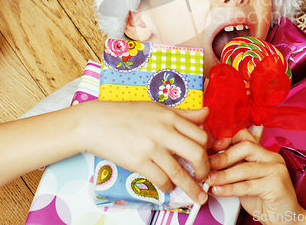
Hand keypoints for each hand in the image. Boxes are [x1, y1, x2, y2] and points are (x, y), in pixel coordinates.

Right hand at [79, 100, 209, 204]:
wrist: (96, 122)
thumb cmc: (127, 114)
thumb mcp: (157, 108)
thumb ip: (183, 114)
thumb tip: (206, 113)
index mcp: (170, 117)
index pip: (200, 135)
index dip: (208, 149)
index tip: (207, 157)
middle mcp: (164, 132)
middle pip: (196, 153)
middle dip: (205, 169)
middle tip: (205, 177)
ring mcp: (151, 148)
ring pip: (180, 172)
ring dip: (192, 187)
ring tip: (198, 196)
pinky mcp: (138, 162)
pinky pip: (161, 179)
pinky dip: (168, 186)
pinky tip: (169, 186)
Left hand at [206, 129, 300, 223]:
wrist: (286, 218)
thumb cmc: (264, 199)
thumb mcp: (247, 180)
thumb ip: (235, 168)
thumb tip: (212, 162)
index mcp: (265, 153)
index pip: (245, 136)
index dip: (228, 139)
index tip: (214, 148)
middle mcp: (272, 158)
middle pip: (245, 148)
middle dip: (224, 156)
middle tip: (209, 164)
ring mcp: (276, 170)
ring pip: (245, 168)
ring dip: (224, 175)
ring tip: (210, 180)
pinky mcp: (276, 185)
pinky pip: (248, 186)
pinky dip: (230, 189)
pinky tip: (219, 190)